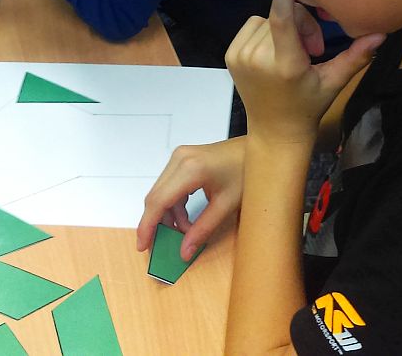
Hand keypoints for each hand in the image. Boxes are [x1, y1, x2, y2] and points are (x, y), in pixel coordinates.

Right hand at [137, 137, 245, 260]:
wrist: (258, 149)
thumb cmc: (248, 173)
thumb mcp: (226, 205)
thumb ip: (203, 229)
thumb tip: (184, 252)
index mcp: (190, 169)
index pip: (159, 201)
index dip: (148, 225)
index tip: (143, 246)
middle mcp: (179, 159)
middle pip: (155, 196)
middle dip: (155, 223)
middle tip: (159, 245)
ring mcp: (179, 157)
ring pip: (161, 192)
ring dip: (167, 215)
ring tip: (183, 233)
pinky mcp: (182, 159)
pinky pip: (169, 186)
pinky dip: (174, 205)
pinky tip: (185, 220)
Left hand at [227, 0, 385, 145]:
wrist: (275, 131)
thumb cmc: (308, 106)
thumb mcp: (334, 82)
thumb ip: (356, 56)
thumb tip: (382, 33)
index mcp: (285, 65)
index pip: (281, 19)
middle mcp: (258, 59)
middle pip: (282, 16)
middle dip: (301, 25)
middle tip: (312, 50)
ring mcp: (240, 57)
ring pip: (266, 18)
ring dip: (283, 29)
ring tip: (294, 53)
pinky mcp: (230, 55)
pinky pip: (251, 26)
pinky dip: (265, 32)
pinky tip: (275, 52)